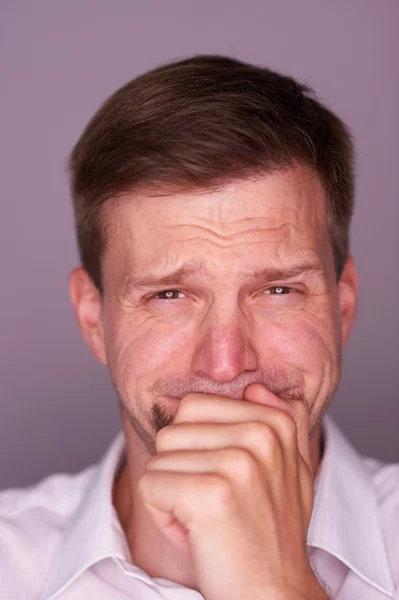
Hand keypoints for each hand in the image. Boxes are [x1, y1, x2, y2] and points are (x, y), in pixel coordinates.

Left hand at [137, 384, 325, 599]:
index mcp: (274, 423)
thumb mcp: (288, 472)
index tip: (226, 481)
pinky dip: (161, 516)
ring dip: (170, 494)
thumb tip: (257, 386)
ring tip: (206, 518)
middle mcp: (260, 434)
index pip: (193, 406)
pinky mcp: (211, 493)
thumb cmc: (271, 534)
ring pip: (159, 458)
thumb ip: (279, 423)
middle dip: (179, 468)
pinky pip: (149, 485)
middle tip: (213, 502)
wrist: (274, 595)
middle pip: (172, 429)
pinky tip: (196, 534)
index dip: (196, 448)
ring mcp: (238, 462)